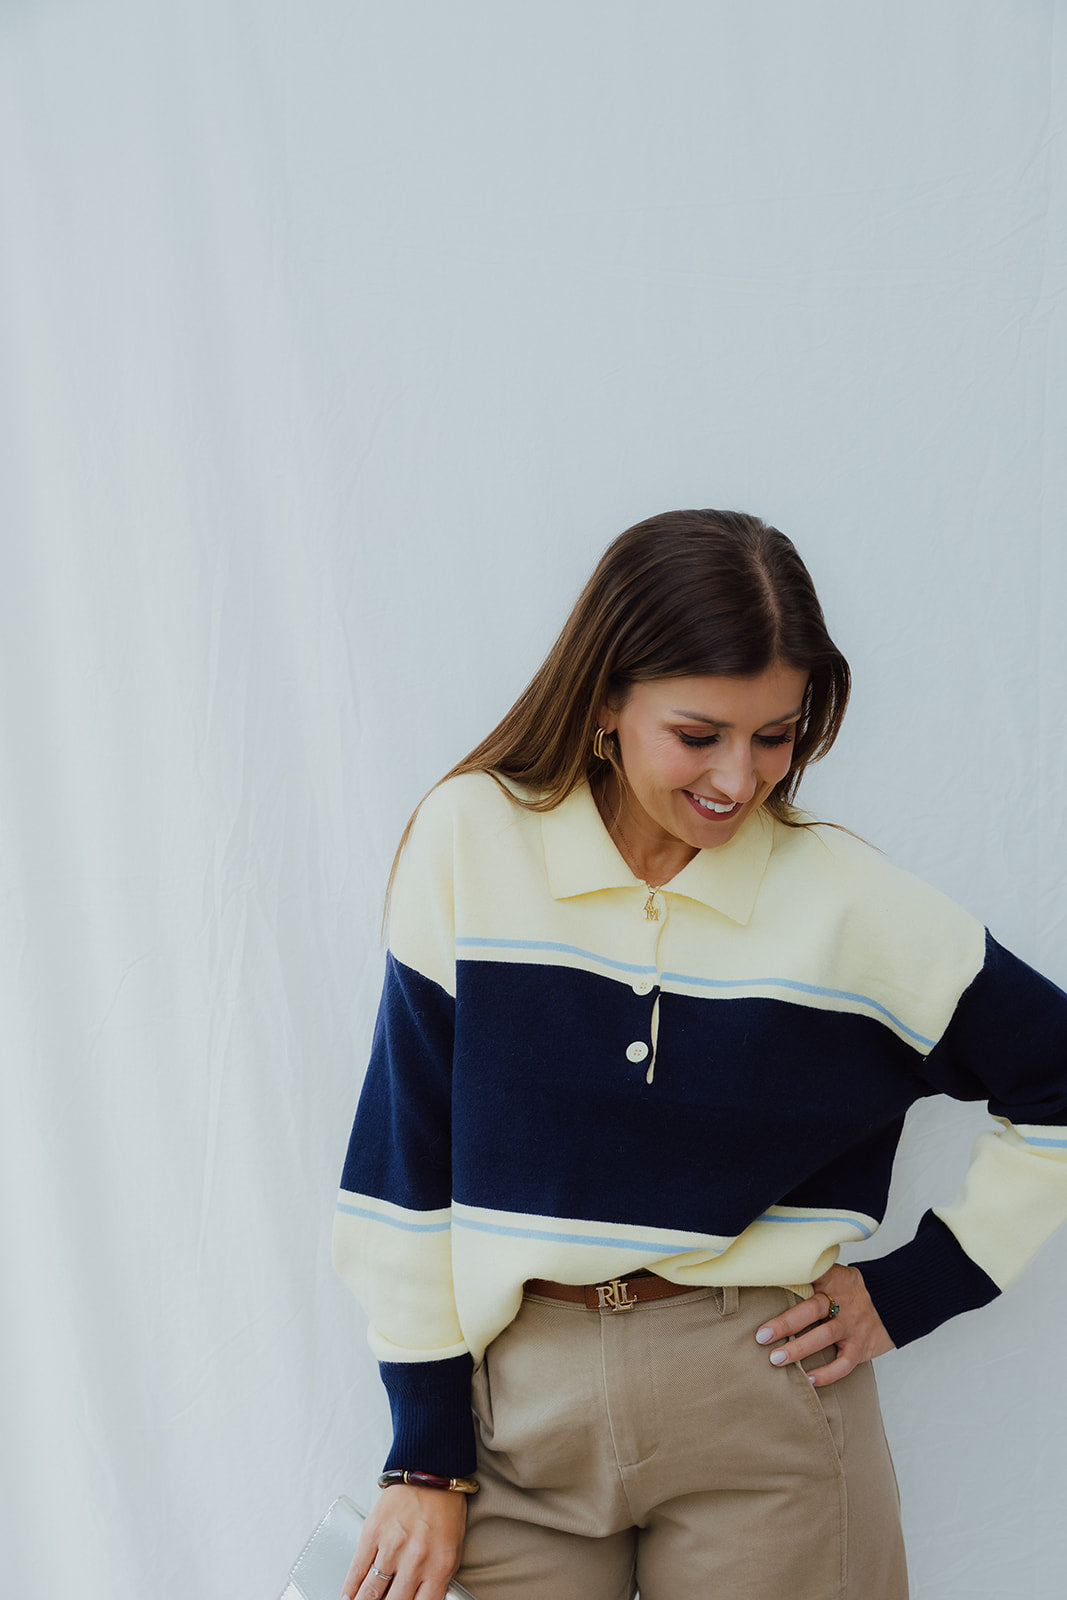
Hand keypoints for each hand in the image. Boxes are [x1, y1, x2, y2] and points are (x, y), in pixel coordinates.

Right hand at [341, 1485, 466, 1599]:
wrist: (431, 1471)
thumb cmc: (445, 1510)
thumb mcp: (453, 1550)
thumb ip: (437, 1580)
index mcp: (439, 1567)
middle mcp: (415, 1560)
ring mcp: (392, 1547)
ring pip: (370, 1592)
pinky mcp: (373, 1532)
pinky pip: (357, 1568)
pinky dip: (350, 1588)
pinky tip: (348, 1597)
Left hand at [754, 1264, 894, 1387]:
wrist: (897, 1300)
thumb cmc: (853, 1289)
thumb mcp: (835, 1274)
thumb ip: (810, 1276)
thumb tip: (774, 1274)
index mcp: (832, 1280)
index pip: (808, 1276)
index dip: (787, 1281)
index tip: (762, 1287)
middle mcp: (842, 1302)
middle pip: (812, 1310)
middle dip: (785, 1323)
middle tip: (761, 1336)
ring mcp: (852, 1325)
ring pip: (825, 1337)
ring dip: (799, 1349)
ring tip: (776, 1359)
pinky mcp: (861, 1347)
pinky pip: (843, 1363)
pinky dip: (827, 1374)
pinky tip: (809, 1379)